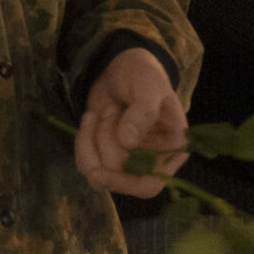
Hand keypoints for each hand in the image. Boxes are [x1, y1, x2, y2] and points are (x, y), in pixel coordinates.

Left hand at [75, 48, 189, 198]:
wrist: (123, 69)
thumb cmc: (144, 76)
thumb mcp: (149, 86)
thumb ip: (143, 112)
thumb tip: (128, 142)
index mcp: (171, 151)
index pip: (149, 185)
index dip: (124, 183)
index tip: (99, 171)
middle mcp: (150, 163)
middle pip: (116, 173)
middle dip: (106, 138)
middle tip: (113, 109)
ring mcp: (125, 161)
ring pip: (96, 171)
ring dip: (92, 137)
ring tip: (105, 111)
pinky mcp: (104, 155)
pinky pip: (84, 162)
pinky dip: (82, 139)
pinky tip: (92, 117)